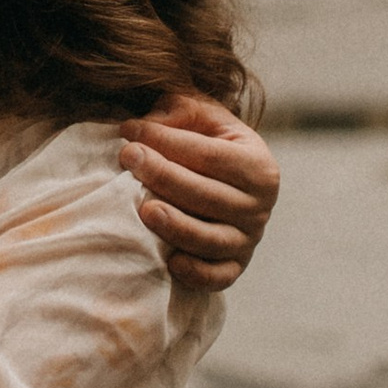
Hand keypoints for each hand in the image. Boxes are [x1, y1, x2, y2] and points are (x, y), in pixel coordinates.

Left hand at [120, 92, 276, 292]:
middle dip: (163, 176)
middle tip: (127, 158)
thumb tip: (148, 125)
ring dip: (177, 226)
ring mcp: (249, 239)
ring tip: (145, 210)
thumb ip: (180, 110)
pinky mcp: (235, 267)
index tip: (128, 131)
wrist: (225, 180)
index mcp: (258, 165)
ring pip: (212, 239)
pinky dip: (197, 273)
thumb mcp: (201, 115)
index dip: (167, 142)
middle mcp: (260, 206)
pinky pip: (218, 277)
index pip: (210, 155)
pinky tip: (170, 261)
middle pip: (208, 195)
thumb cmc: (208, 141)